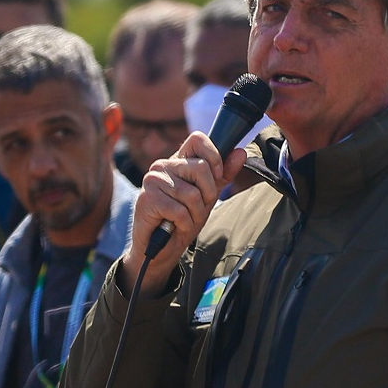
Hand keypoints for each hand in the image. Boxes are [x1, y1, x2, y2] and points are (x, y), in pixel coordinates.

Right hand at [122, 131, 246, 296]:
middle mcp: (163, 165)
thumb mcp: (207, 196)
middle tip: (197, 208)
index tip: (217, 176)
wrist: (159, 247)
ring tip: (184, 219)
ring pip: (192, 194)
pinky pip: (180, 211)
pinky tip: (175, 226)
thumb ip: (223, 174)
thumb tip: (240, 152)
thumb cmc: (182, 219)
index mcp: (178, 160)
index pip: (197, 139)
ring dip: (195, 214)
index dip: (214, 157)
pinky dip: (184, 224)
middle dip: (208, 195)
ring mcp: (153, 180)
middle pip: (201, 167)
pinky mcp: (147, 199)